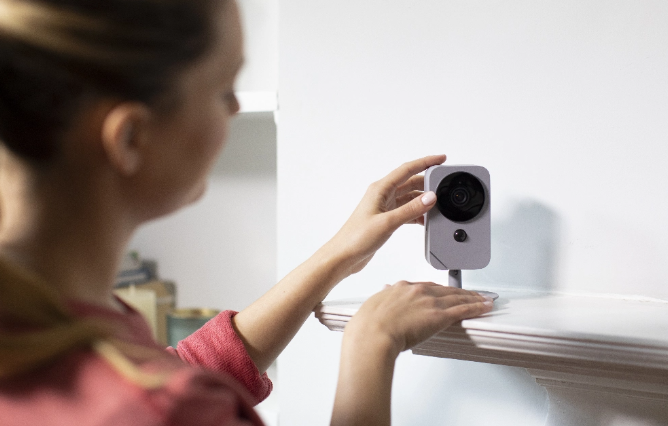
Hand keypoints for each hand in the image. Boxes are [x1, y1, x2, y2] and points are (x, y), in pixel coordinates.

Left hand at [324, 155, 445, 275]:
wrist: (344, 256)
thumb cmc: (357, 238)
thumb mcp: (388, 222)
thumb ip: (411, 209)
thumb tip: (430, 197)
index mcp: (380, 189)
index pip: (407, 169)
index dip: (426, 162)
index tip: (441, 159)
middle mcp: (383, 195)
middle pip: (410, 182)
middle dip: (428, 183)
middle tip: (445, 186)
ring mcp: (384, 207)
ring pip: (410, 197)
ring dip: (423, 201)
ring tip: (438, 206)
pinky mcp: (386, 219)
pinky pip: (406, 210)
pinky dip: (417, 213)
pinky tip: (426, 220)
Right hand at [345, 282, 493, 355]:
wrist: (372, 334)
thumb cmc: (368, 325)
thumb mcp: (374, 305)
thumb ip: (383, 298)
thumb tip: (384, 292)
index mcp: (401, 288)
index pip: (426, 286)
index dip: (439, 290)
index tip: (444, 292)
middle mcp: (418, 291)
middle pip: (445, 289)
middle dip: (461, 291)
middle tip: (472, 293)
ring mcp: (430, 302)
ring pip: (458, 297)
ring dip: (473, 297)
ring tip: (484, 299)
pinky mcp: (439, 316)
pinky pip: (463, 309)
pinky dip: (476, 306)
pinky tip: (485, 306)